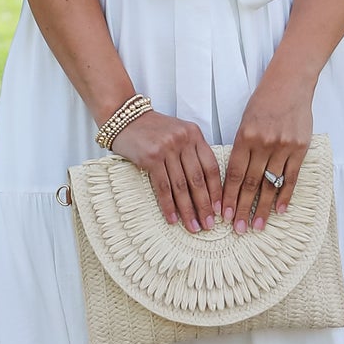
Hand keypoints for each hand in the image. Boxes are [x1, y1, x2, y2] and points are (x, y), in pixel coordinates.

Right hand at [109, 110, 222, 231]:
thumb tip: (204, 187)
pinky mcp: (151, 157)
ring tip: (193, 226)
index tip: (219, 209)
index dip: (216, 191)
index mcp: (194, 134)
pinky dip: (168, 205)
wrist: (124, 117)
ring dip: (188, 210)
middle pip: (198, 179)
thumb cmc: (152, 128)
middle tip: (209, 224)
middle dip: (204, 205)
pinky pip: (163, 187)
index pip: (211, 167)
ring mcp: (167, 148)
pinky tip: (173, 218)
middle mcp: (183, 140)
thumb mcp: (178, 133)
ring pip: (181, 186)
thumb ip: (192, 152)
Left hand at [221, 81, 313, 233]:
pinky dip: (285, 196)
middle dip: (242, 208)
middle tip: (237, 228)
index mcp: (245, 137)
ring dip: (263, 208)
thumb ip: (241, 148)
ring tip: (257, 225)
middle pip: (250, 183)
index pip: (233, 173)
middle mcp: (263, 143)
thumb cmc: (263, 103)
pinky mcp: (300, 148)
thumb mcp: (245, 122)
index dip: (227, 196)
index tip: (222, 214)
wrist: (290, 84)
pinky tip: (279, 210)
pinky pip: (291, 177)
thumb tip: (233, 180)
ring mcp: (283, 146)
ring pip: (270, 184)